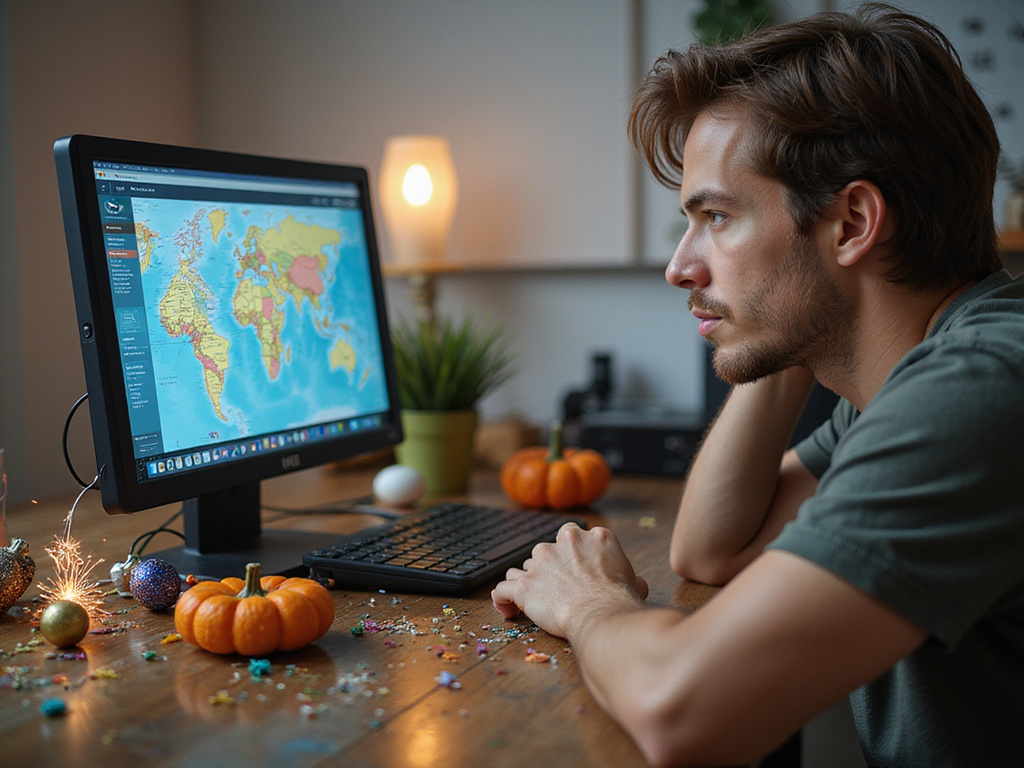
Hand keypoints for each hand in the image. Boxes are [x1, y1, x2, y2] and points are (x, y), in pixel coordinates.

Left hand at [491, 523, 648, 638]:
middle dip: (548, 569)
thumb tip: (636, 583)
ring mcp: (541, 561)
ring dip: (527, 582)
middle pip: (546, 551)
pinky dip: (503, 599)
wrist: (603, 617)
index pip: (572, 536)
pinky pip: (503, 589)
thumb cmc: (620, 601)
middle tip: (556, 590)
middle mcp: (565, 541)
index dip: (569, 555)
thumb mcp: (634, 580)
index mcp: (593, 536)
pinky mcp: (524, 584)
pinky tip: (507, 609)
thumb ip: (627, 574)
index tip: (572, 571)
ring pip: (524, 568)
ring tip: (532, 601)